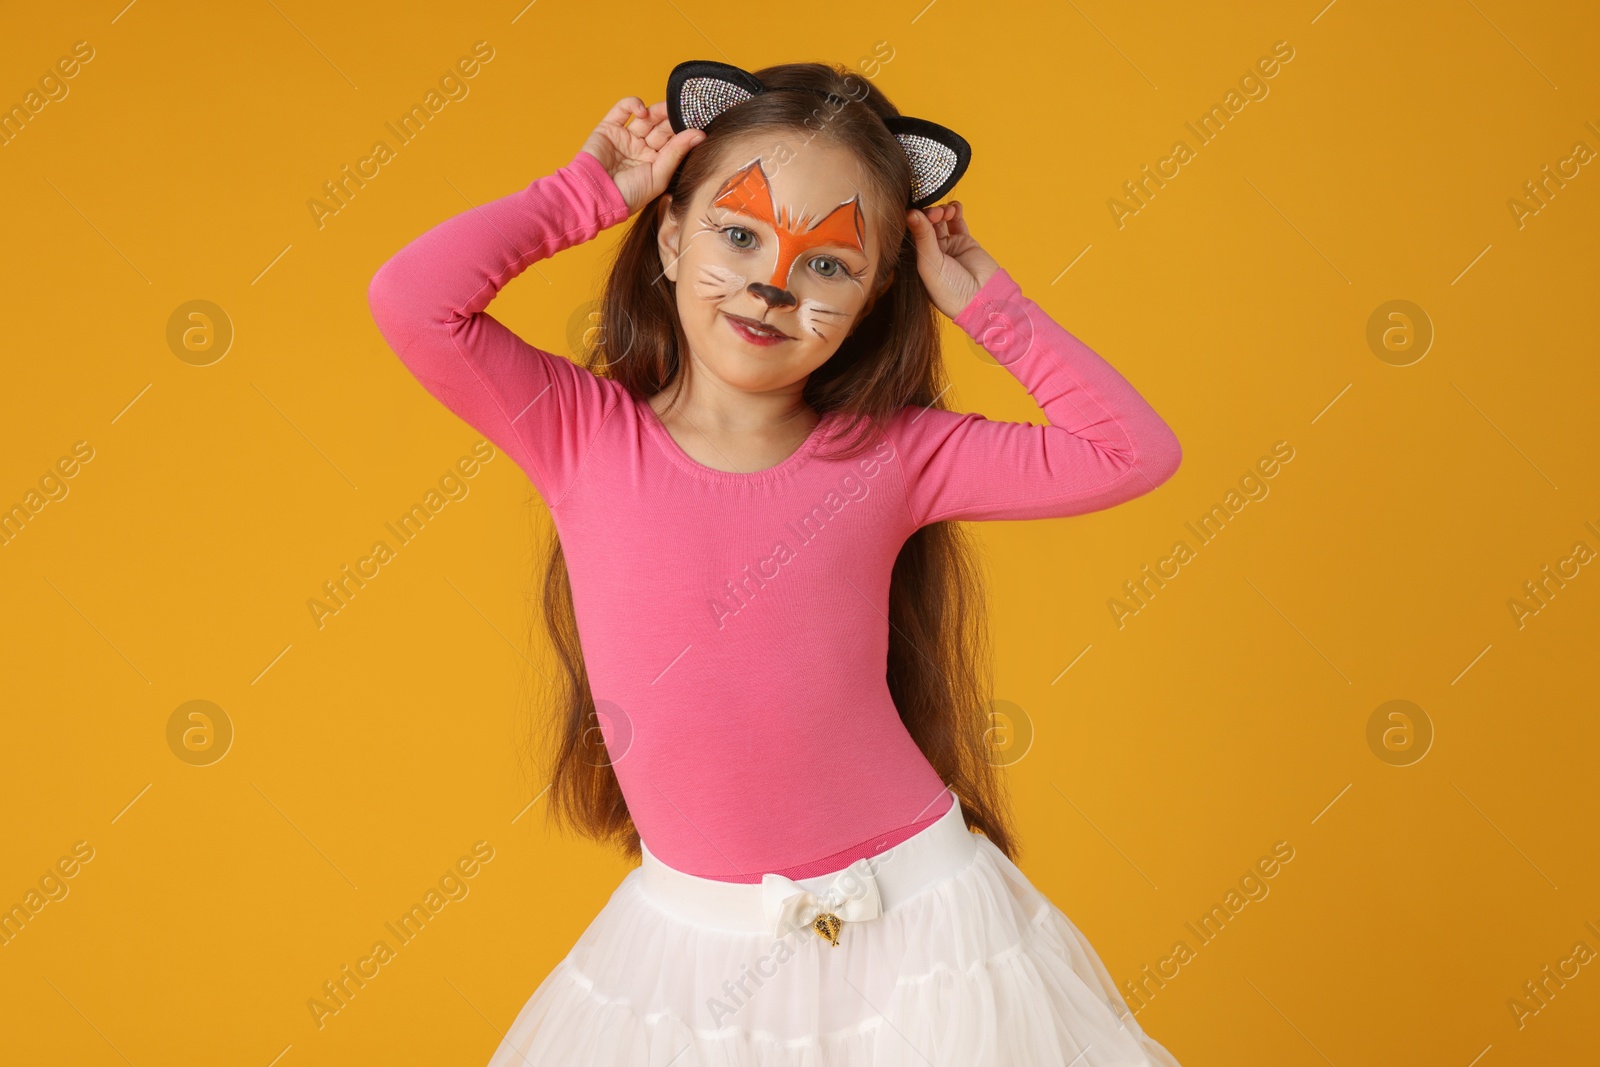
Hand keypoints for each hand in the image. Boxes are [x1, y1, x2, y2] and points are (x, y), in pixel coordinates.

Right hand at [580, 98, 704, 216]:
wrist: (594, 196)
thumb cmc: (627, 194)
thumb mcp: (658, 176)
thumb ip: (677, 153)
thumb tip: (700, 134)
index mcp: (655, 163)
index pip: (673, 142)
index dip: (684, 131)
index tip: (698, 122)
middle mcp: (641, 149)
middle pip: (661, 127)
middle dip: (673, 119)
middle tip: (686, 110)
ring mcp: (625, 137)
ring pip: (646, 118)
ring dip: (658, 110)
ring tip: (669, 108)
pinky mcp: (609, 128)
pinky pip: (622, 110)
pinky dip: (633, 104)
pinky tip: (643, 111)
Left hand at [905, 201, 1000, 319]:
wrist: (983, 298)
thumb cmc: (951, 291)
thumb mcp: (930, 264)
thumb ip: (922, 237)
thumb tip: (910, 212)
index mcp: (917, 262)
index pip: (910, 235)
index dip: (913, 220)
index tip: (916, 211)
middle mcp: (930, 253)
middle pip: (924, 225)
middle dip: (928, 214)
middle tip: (935, 213)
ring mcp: (947, 247)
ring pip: (940, 221)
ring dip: (941, 211)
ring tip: (946, 212)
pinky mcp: (964, 242)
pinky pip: (957, 222)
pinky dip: (955, 211)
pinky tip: (955, 208)